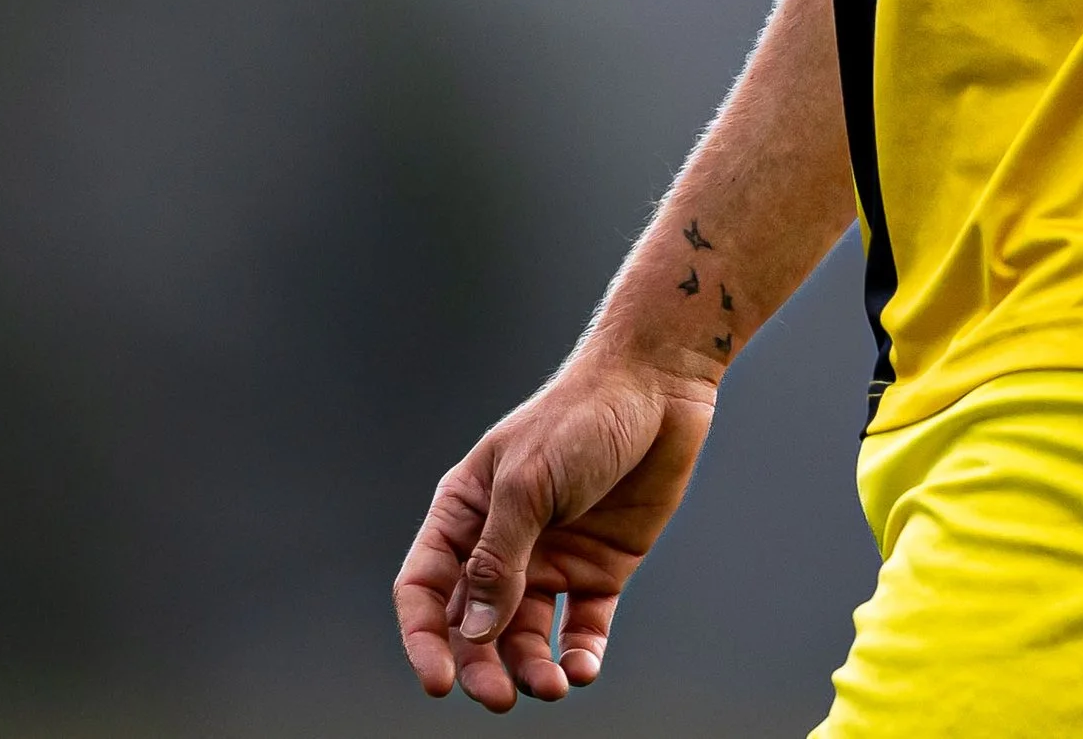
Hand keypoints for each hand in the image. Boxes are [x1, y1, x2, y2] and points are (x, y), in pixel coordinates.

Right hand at [394, 353, 716, 709]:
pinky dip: (578, 657)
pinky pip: (580, 629)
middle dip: (481, 667)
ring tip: (552, 685)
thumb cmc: (582, 415)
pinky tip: (582, 668)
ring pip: (525, 637)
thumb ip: (500, 558)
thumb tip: (474, 632)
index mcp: (468, 510)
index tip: (439, 683)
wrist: (658, 385)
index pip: (426, 587)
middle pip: (473, 625)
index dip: (424, 638)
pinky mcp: (599, 569)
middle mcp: (504, 541)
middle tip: (499, 698)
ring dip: (531, 669)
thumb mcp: (529, 482)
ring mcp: (552, 557)